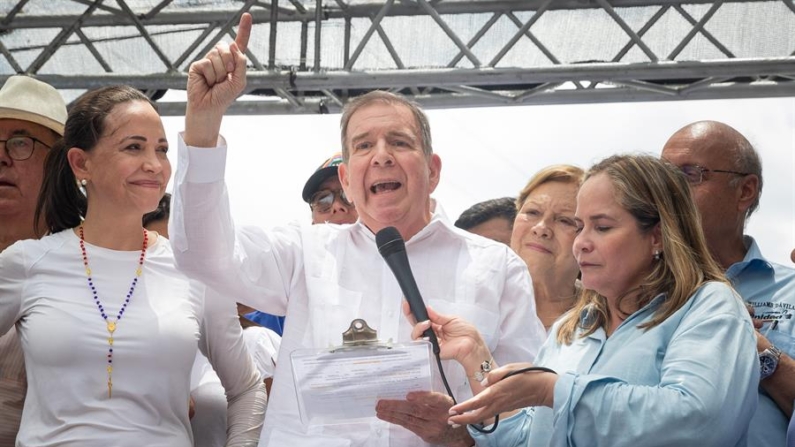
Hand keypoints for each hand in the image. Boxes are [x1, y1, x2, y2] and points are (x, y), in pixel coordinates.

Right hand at [185, 12, 251, 146]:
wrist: (209, 107)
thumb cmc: (224, 96)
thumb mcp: (239, 81)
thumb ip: (241, 62)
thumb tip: (233, 44)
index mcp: (233, 61)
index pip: (240, 42)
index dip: (244, 29)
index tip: (248, 15)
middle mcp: (220, 58)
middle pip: (227, 48)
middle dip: (229, 64)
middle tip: (224, 78)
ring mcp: (208, 60)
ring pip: (218, 56)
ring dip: (220, 72)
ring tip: (215, 82)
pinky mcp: (197, 65)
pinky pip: (208, 63)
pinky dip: (210, 76)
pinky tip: (207, 82)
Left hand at [376, 391, 473, 446]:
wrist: (457, 433)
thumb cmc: (447, 411)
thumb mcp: (444, 400)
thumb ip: (430, 396)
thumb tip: (406, 391)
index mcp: (445, 403)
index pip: (434, 399)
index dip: (421, 397)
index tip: (408, 395)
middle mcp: (440, 416)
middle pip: (417, 410)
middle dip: (397, 406)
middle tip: (382, 402)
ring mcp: (432, 427)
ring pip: (410, 419)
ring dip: (392, 414)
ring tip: (379, 409)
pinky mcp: (426, 434)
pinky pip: (408, 426)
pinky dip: (396, 420)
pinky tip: (386, 416)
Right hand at [404, 301, 490, 367]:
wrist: (472, 344)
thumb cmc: (466, 333)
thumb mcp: (451, 319)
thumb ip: (437, 316)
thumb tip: (427, 309)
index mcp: (437, 325)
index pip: (422, 318)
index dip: (414, 311)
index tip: (408, 303)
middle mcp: (432, 333)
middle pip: (415, 325)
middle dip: (410, 315)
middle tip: (408, 307)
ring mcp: (431, 341)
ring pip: (415, 334)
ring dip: (418, 326)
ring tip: (427, 322)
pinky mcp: (431, 349)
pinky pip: (420, 343)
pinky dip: (421, 335)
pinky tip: (427, 330)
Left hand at [448, 363, 557, 425]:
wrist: (545, 388)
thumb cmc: (529, 375)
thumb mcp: (511, 368)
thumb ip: (494, 374)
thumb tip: (483, 382)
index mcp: (497, 392)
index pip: (476, 402)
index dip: (463, 407)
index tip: (452, 410)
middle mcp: (498, 402)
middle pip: (477, 416)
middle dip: (462, 420)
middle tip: (449, 420)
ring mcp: (502, 407)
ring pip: (482, 417)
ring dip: (468, 420)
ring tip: (456, 420)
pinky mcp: (505, 408)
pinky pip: (488, 414)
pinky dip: (477, 416)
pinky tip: (472, 414)